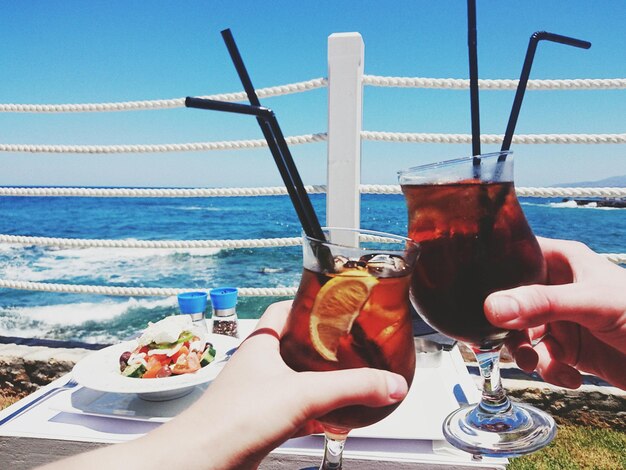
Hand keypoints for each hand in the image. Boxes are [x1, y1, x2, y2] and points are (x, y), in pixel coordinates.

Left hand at [40, 301, 408, 469]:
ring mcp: (259, 392)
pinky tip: (333, 417)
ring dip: (320, 377)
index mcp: (263, 342)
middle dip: (324, 344)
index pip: (286, 308)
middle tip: (354, 343)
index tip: (338, 303)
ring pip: (295, 376)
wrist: (203, 461)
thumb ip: (352, 387)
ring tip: (350, 376)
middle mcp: (259, 363)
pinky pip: (294, 407)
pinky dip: (315, 409)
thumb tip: (391, 383)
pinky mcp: (261, 420)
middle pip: (296, 343)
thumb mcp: (303, 394)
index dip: (312, 303)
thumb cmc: (231, 419)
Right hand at [484, 237, 625, 389]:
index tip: (476, 293)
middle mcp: (556, 288)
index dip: (494, 271)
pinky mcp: (569, 351)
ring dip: (525, 355)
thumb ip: (542, 303)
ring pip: (519, 334)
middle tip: (506, 342)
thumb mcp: (592, 303)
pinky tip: (571, 377)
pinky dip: (550, 372)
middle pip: (508, 302)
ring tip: (539, 365)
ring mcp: (561, 320)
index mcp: (562, 261)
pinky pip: (541, 360)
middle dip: (505, 327)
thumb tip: (491, 307)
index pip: (515, 255)